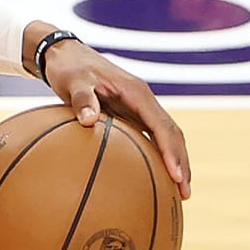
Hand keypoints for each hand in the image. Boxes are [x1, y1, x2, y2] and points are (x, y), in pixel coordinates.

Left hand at [42, 39, 191, 198]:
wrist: (64, 54)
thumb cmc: (68, 68)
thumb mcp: (72, 81)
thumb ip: (81, 99)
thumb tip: (88, 121)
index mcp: (137, 93)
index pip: (162, 126)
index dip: (171, 152)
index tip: (176, 175)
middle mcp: (143, 101)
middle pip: (172, 134)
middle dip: (181, 163)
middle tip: (185, 194)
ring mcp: (138, 107)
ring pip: (164, 137)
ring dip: (173, 162)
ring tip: (177, 192)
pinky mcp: (128, 113)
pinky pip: (148, 136)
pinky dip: (155, 156)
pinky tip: (150, 177)